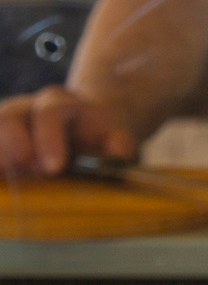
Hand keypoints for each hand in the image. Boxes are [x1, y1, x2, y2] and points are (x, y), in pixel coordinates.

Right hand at [0, 86, 136, 177]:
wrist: (82, 131)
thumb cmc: (98, 139)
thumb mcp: (116, 139)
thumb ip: (119, 147)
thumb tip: (119, 155)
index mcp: (61, 103)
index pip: (49, 112)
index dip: (48, 139)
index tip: (54, 168)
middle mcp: (27, 107)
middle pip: (10, 116)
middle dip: (16, 147)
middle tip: (30, 174)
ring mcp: (7, 121)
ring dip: (1, 157)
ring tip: (14, 181)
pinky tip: (4, 180)